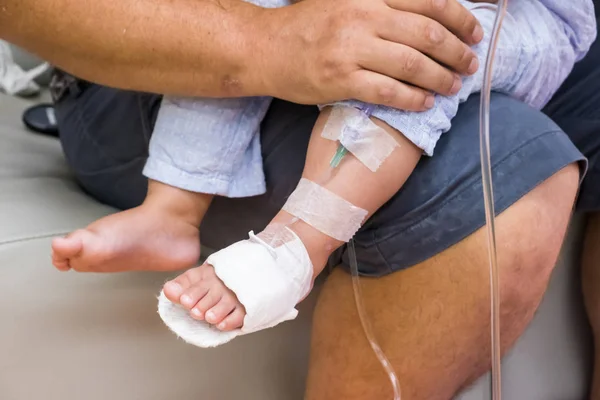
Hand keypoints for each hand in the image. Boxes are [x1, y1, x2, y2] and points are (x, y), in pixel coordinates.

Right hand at [254, 0, 482, 110]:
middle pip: (427, 34)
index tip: (473, 33)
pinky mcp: (341, 80)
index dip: (459, 18)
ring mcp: (352, 50)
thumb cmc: (306, 25)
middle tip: (470, 65)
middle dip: (457, 52)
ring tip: (452, 87)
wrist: (265, 48)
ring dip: (440, 78)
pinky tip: (425, 103)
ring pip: (412, 64)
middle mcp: (363, 18)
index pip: (428, 2)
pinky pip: (388, 91)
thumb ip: (380, 2)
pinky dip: (413, 99)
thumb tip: (423, 12)